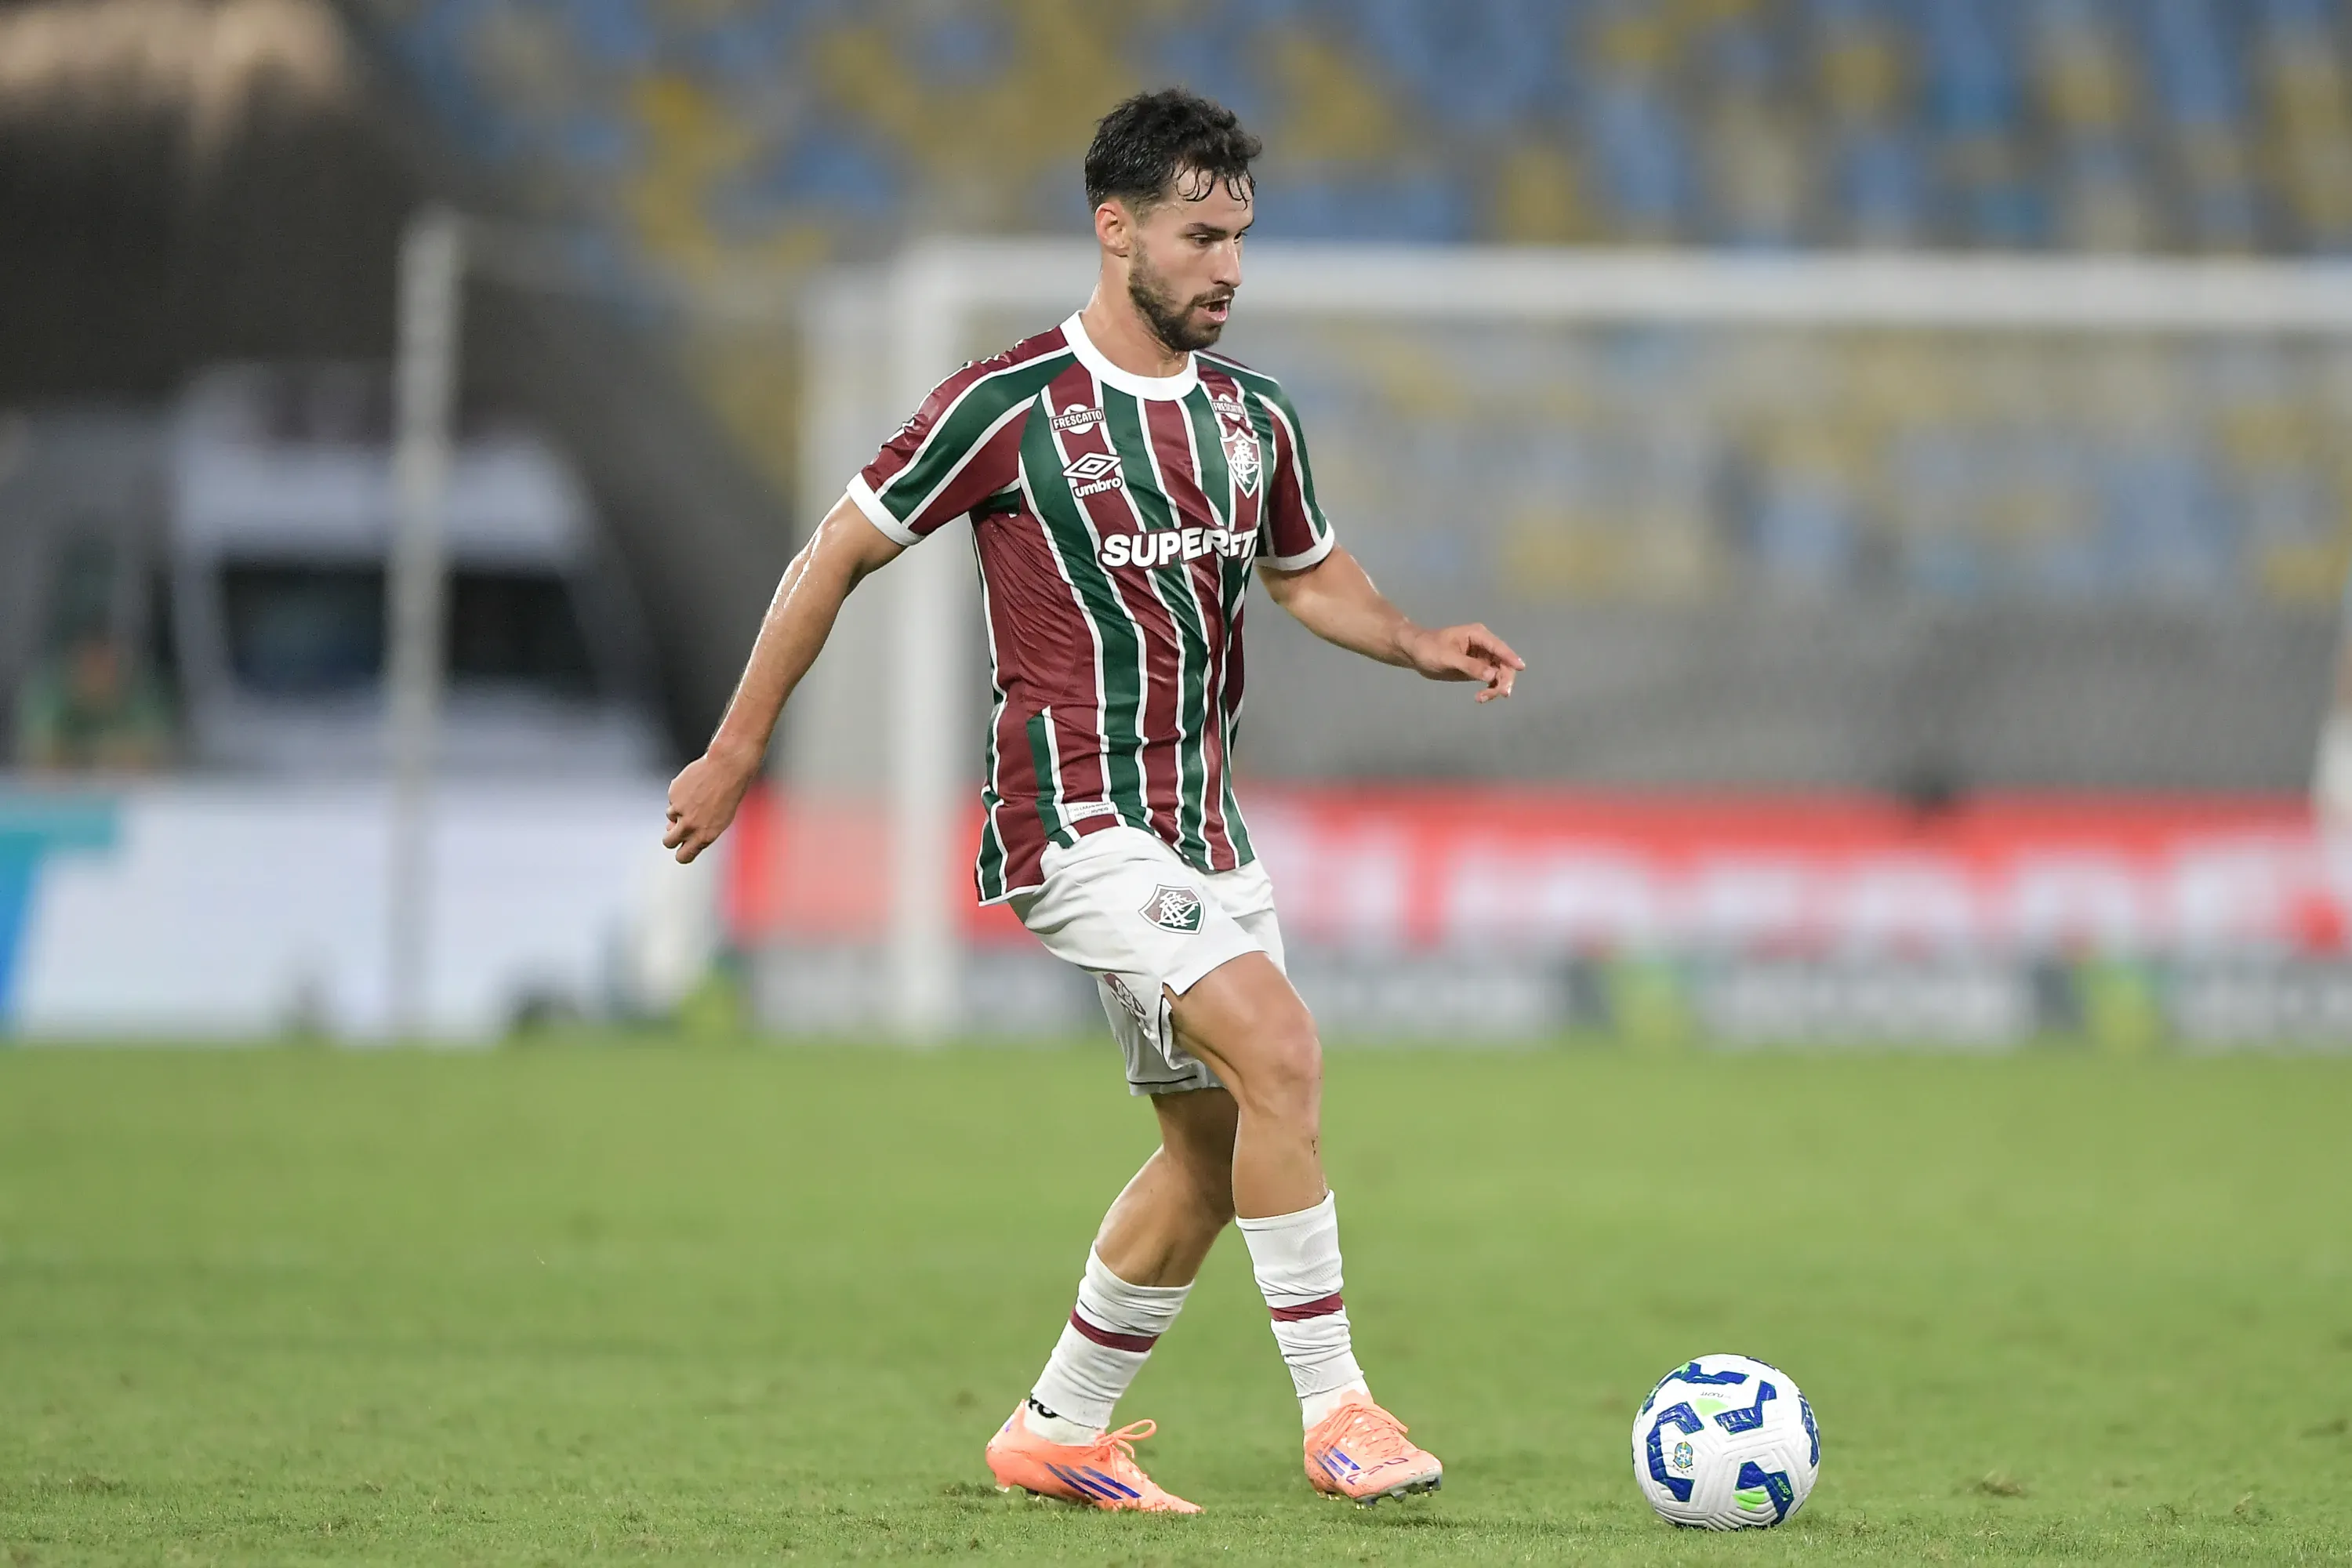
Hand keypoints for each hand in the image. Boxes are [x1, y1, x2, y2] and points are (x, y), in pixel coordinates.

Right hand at [663, 742, 759, 863]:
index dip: (681, 854)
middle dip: (670, 838)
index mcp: (705, 835)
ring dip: (678, 810)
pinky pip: (673, 798)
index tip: (681, 850)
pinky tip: (695, 784)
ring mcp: (679, 809)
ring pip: (670, 816)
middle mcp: (690, 825)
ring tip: (697, 796)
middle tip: (675, 830)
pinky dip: (680, 794)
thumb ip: (698, 828)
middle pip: (668, 842)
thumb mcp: (720, 818)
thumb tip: (672, 829)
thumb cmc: (728, 793)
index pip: (684, 856)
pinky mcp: (673, 794)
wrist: (727, 768)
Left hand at [1402, 623, 1524, 702]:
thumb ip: (1470, 666)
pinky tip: (1480, 697)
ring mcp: (1483, 658)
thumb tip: (1492, 674)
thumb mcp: (1448, 658)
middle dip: (1504, 678)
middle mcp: (1485, 645)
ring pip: (1499, 673)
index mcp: (1478, 635)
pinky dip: (1489, 689)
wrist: (1415, 653)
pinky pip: (1491, 679)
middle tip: (1500, 694)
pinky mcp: (1478, 669)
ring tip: (1482, 698)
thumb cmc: (1429, 649)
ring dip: (1496, 686)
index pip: (1499, 647)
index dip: (1511, 658)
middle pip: (1503, 662)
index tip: (1521, 668)